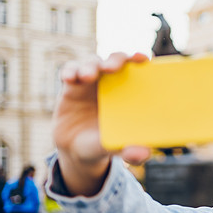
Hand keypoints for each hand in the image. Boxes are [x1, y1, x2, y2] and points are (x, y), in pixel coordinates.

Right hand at [53, 52, 150, 195]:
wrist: (78, 151)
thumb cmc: (106, 144)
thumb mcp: (117, 149)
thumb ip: (130, 151)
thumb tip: (144, 154)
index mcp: (130, 92)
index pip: (138, 69)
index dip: (140, 59)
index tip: (143, 58)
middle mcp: (112, 83)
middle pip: (115, 60)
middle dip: (115, 60)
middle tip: (111, 68)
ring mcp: (91, 82)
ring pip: (92, 62)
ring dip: (90, 65)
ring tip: (86, 77)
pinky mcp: (71, 86)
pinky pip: (70, 71)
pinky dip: (70, 70)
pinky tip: (69, 78)